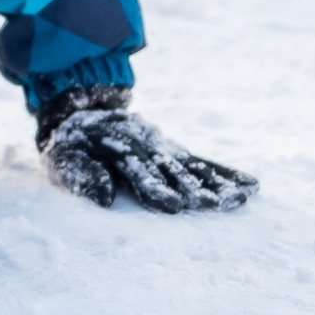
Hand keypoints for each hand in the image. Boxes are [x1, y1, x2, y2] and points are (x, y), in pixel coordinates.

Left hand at [36, 88, 255, 214]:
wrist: (84, 109)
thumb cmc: (71, 144)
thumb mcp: (64, 158)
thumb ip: (83, 175)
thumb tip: (105, 199)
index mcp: (117, 149)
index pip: (139, 172)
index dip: (155, 188)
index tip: (174, 205)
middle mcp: (146, 146)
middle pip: (173, 170)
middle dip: (194, 188)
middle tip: (217, 205)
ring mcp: (163, 147)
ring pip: (194, 166)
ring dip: (218, 182)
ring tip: (243, 197)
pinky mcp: (174, 151)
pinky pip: (202, 162)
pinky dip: (226, 173)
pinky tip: (250, 186)